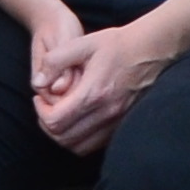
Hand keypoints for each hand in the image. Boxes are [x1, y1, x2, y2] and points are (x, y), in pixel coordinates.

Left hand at [40, 20, 174, 153]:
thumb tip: (38, 82)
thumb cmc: (117, 44)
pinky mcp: (122, 124)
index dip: (40, 112)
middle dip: (47, 125)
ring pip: (79, 147)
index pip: (56, 120)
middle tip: (45, 107)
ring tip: (58, 114)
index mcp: (93, 93)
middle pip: (64, 138)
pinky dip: (80, 138)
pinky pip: (95, 144)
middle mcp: (106, 112)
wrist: (152, 49)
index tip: (40, 98)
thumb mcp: (82, 43)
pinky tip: (77, 119)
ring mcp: (116, 121)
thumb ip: (55, 61)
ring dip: (62, 135)